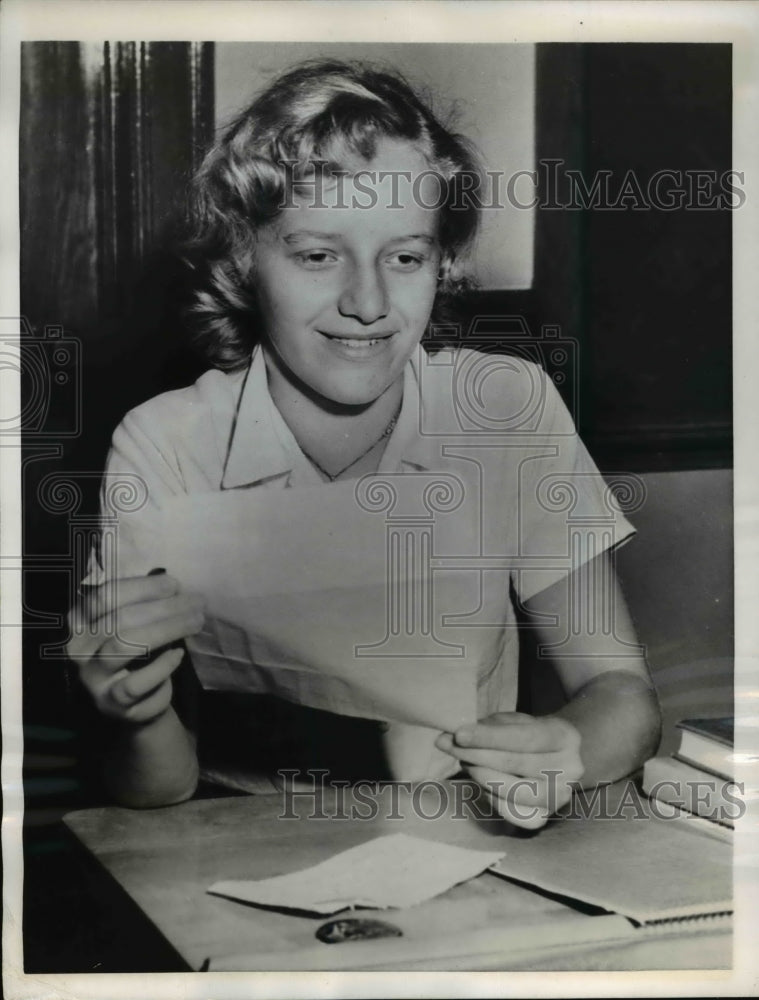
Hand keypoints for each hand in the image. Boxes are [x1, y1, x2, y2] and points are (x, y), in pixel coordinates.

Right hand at [66, 573, 204, 724]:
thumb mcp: (137, 624)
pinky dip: (162, 665)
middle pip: (120, 619)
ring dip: (167, 629)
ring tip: (195, 622)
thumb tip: (174, 586)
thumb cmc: (137, 650)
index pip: (104, 595)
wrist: (136, 701)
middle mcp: (78, 648)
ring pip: (126, 645)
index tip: (174, 585)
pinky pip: (136, 682)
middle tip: (196, 602)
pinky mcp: (110, 702)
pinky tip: (179, 654)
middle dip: (164, 607)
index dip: (142, 587)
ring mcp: (92, 677)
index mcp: (79, 620)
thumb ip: (147, 604)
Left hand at [435, 712, 584, 829]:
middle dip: (477, 754)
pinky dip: (493, 800)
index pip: (524, 738)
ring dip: (483, 777)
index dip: (490, 737)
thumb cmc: (529, 736)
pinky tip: (482, 786)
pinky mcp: (546, 816)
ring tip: (466, 763)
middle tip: (447, 745)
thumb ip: (490, 727)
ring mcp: (561, 796)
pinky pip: (515, 815)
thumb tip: (454, 736)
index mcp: (565, 736)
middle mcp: (571, 768)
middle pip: (517, 764)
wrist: (555, 758)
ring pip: (516, 792)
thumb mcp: (516, 721)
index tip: (459, 734)